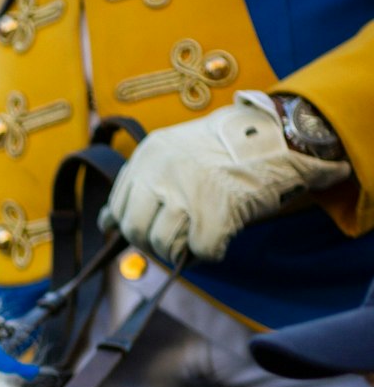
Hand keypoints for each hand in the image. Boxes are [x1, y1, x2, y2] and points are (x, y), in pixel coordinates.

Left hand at [103, 96, 351, 263]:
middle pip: (134, 230)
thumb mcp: (176, 154)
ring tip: (199, 235)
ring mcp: (187, 190)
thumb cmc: (229, 148)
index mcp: (148, 155)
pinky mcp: (215, 210)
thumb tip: (106, 223)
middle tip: (175, 239)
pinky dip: (210, 252)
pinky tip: (221, 237)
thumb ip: (143, 184)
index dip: (130, 226)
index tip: (148, 230)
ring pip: (163, 244)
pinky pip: (200, 251)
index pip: (116, 208)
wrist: (282, 134)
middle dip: (152, 243)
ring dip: (180, 250)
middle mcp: (161, 170)